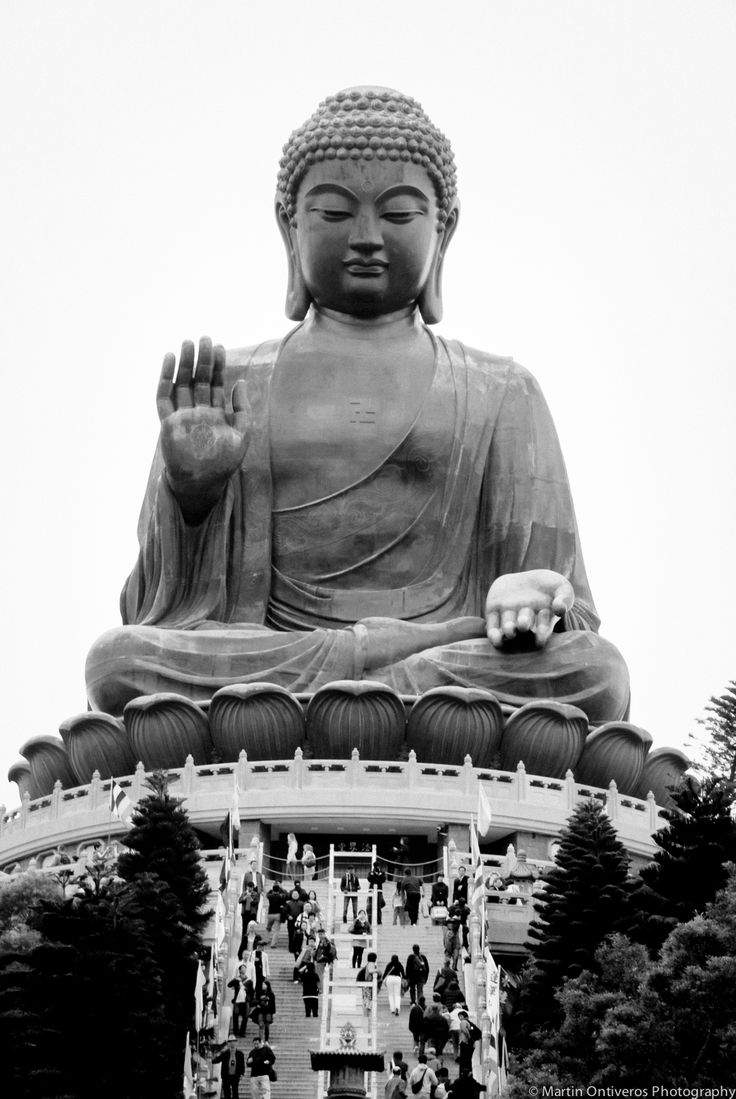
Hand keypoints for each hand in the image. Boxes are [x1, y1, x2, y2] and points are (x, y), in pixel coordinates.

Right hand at [157, 336, 247, 519]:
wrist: (203, 483)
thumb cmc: (223, 463)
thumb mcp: (242, 435)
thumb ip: (242, 410)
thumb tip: (240, 382)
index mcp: (214, 413)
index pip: (215, 383)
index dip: (217, 365)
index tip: (220, 346)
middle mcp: (197, 411)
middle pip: (198, 379)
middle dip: (201, 359)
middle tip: (204, 338)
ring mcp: (181, 415)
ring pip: (181, 383)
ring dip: (184, 363)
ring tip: (187, 343)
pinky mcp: (167, 422)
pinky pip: (163, 396)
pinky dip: (165, 378)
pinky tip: (169, 359)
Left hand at [485, 569, 573, 648]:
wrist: (528, 579)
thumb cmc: (550, 586)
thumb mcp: (562, 588)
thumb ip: (564, 598)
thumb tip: (560, 609)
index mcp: (542, 619)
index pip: (542, 629)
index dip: (541, 634)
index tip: (540, 639)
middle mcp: (525, 621)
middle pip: (523, 625)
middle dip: (523, 625)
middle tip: (523, 624)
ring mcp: (509, 617)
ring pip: (508, 627)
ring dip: (508, 630)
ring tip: (510, 630)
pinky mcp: (494, 612)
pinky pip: (492, 626)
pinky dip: (493, 634)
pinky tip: (495, 637)